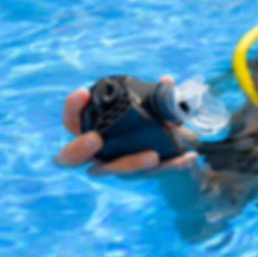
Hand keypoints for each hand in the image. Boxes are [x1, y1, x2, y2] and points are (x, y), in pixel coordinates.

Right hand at [54, 75, 199, 175]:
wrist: (169, 150)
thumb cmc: (146, 122)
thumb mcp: (150, 105)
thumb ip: (156, 94)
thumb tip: (166, 81)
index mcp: (92, 130)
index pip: (71, 121)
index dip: (71, 109)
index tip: (83, 92)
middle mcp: (97, 152)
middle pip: (69, 158)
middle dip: (78, 149)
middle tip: (95, 139)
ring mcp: (116, 166)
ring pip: (113, 170)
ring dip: (130, 163)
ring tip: (152, 155)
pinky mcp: (142, 174)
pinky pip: (155, 172)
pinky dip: (173, 164)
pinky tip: (188, 157)